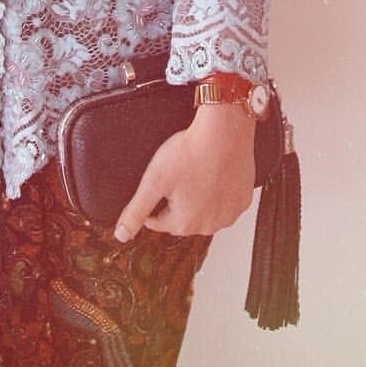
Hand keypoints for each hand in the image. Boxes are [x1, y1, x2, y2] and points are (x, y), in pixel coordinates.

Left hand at [114, 103, 255, 241]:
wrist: (224, 132)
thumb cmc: (191, 152)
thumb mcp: (154, 181)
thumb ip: (137, 210)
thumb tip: (122, 234)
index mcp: (186, 223)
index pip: (159, 222)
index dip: (152, 203)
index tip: (156, 185)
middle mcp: (210, 225)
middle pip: (183, 218)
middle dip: (176, 202)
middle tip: (176, 175)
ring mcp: (230, 213)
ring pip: (205, 211)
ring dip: (197, 199)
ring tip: (194, 173)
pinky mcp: (243, 200)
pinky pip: (225, 201)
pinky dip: (218, 192)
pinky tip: (212, 173)